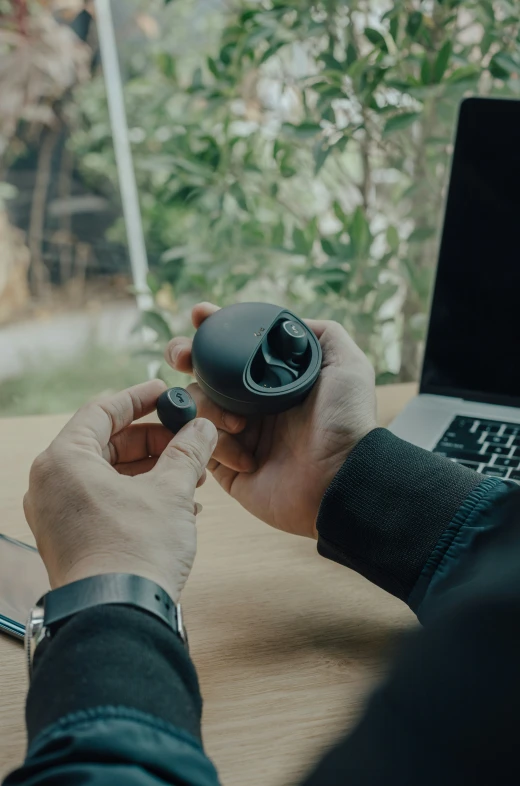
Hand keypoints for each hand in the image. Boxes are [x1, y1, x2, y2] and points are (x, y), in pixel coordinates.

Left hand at [23, 380, 217, 602]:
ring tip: (192, 475)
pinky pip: (105, 502)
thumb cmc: (135, 552)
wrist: (118, 617)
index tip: (166, 392)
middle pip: (107, 443)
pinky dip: (140, 496)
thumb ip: (188, 452)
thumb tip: (202, 427)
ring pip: (109, 475)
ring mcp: (57, 515)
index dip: (140, 398)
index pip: (102, 410)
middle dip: (154, 441)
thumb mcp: (171, 492)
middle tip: (188, 439)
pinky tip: (179, 505)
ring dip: (153, 470)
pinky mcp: (70, 539)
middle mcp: (51, 484)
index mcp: (64, 460)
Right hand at [165, 304, 376, 538]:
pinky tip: (247, 456)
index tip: (199, 315)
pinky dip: (217, 444)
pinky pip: (199, 445)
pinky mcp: (226, 467)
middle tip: (183, 356)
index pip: (234, 347)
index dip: (212, 327)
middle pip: (201, 371)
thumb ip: (323, 334)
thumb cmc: (347, 421)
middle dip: (185, 355)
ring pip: (195, 405)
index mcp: (272, 380)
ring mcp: (236, 434)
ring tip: (241, 424)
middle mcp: (251, 403)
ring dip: (210, 407)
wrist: (340, 478)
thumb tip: (290, 321)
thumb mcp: (347, 365)